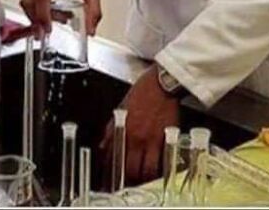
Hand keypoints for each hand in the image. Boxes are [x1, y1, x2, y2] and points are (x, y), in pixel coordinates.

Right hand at [19, 0, 105, 34]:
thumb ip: (93, 12)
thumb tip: (90, 30)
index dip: (43, 15)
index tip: (48, 28)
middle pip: (29, 0)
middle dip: (35, 19)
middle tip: (44, 32)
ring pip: (27, 1)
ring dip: (36, 15)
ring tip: (54, 21)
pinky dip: (37, 10)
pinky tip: (52, 14)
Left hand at [100, 65, 179, 184]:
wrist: (162, 83)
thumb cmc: (143, 92)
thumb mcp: (121, 108)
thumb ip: (111, 128)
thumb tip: (103, 145)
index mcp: (122, 129)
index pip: (112, 157)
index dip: (110, 171)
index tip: (109, 178)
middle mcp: (136, 137)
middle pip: (129, 169)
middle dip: (127, 180)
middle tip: (126, 184)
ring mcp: (151, 140)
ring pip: (146, 170)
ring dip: (143, 179)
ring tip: (142, 182)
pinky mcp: (166, 139)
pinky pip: (161, 162)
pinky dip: (158, 171)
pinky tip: (157, 173)